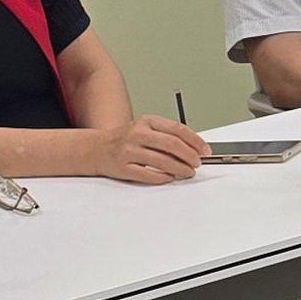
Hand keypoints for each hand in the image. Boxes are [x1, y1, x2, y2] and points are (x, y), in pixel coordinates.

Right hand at [92, 117, 208, 183]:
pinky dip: (163, 177)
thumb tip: (194, 148)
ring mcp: (128, 151)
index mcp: (146, 121)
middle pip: (172, 145)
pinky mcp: (122, 167)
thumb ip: (166, 135)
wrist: (95, 149)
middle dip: (190, 156)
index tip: (205, 150)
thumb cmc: (125, 139)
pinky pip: (148, 174)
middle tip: (197, 163)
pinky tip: (170, 177)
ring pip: (162, 161)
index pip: (177, 129)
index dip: (195, 141)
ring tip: (188, 172)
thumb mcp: (144, 129)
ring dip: (180, 169)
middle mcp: (137, 134)